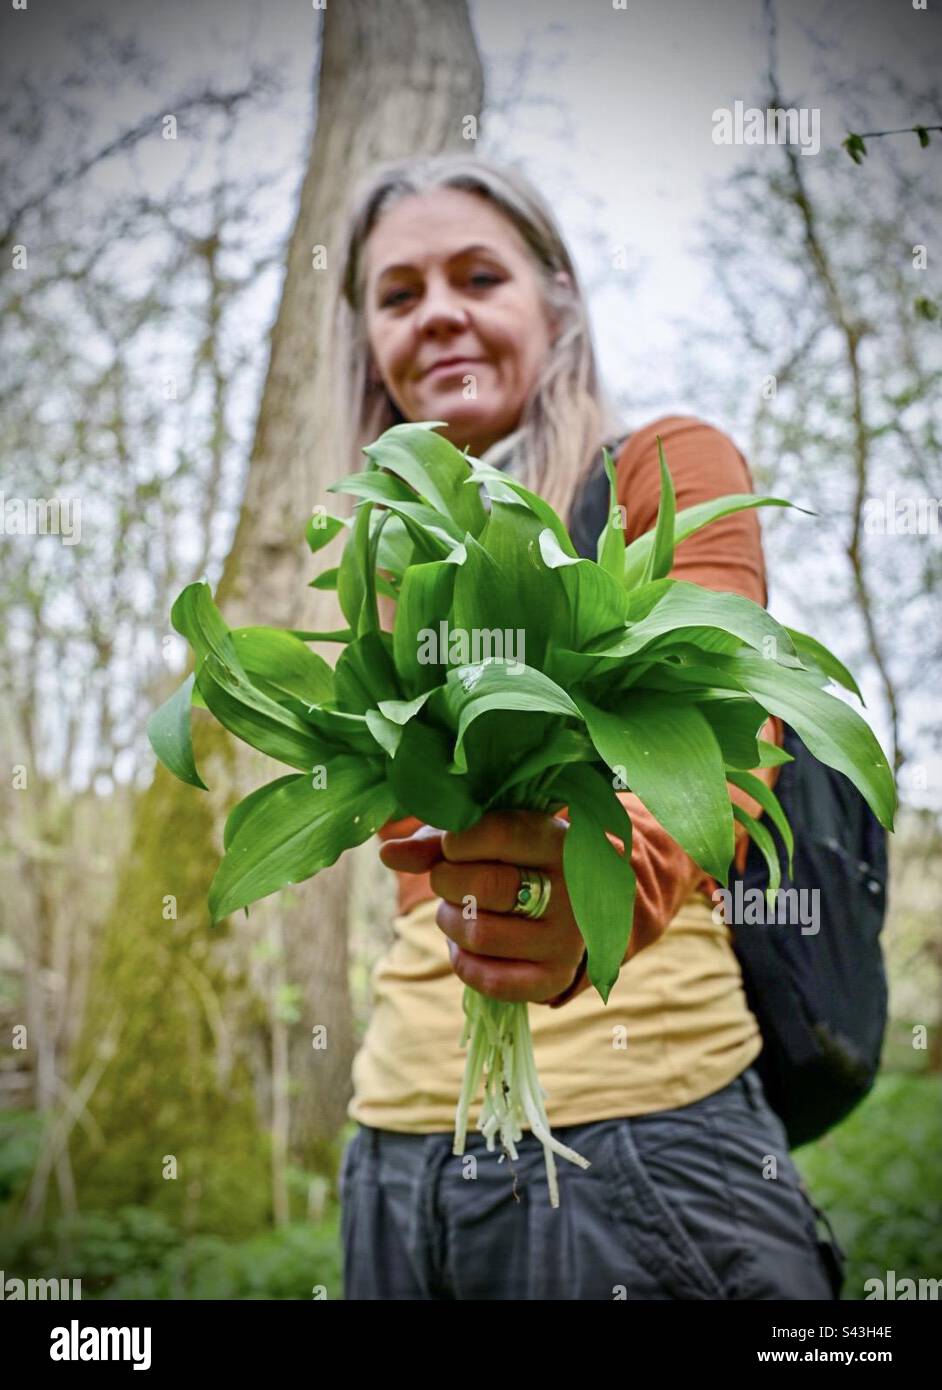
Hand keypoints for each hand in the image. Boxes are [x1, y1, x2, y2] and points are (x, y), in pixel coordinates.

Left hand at [378, 809, 586, 1003]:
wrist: (567, 905)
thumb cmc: (513, 858)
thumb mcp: (483, 837)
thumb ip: (436, 841)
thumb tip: (387, 854)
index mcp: (558, 840)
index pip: (500, 834)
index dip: (457, 842)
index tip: (450, 847)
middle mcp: (572, 891)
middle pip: (486, 887)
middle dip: (446, 883)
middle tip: (446, 880)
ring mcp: (566, 940)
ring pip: (480, 935)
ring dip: (450, 922)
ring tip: (458, 910)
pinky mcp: (554, 979)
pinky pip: (489, 980)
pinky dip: (463, 962)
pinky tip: (467, 944)